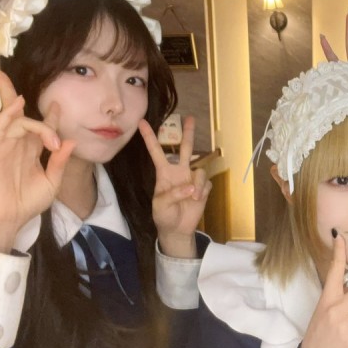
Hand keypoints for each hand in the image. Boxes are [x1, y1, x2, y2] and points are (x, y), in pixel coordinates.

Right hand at [0, 70, 74, 252]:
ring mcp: (4, 144)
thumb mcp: (53, 181)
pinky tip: (18, 106)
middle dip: (12, 92)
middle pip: (17, 113)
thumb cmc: (28, 202)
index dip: (51, 116)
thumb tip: (70, 140)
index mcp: (31, 151)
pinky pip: (1, 126)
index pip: (41, 126)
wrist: (10, 218)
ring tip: (52, 143)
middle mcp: (17, 144)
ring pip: (15, 118)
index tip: (59, 105)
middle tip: (4, 72)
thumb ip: (60, 161)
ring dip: (38, 125)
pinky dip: (9, 114)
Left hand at [140, 116, 210, 257]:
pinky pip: (206, 183)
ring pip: (199, 169)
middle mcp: (179, 171)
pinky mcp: (203, 188)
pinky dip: (202, 192)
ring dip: (197, 184)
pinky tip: (197, 200)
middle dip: (188, 133)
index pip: (156, 151)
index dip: (149, 137)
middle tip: (190, 118)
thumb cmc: (163, 215)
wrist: (177, 229)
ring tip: (193, 197)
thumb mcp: (161, 205)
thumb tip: (191, 187)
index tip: (141, 122)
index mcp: (164, 173)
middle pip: (185, 148)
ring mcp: (192, 178)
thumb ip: (173, 194)